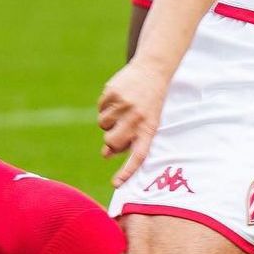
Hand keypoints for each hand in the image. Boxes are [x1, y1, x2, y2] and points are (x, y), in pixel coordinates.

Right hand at [98, 60, 168, 184]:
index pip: (138, 155)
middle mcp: (137, 118)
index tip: (116, 184)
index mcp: (149, 128)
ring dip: (108, 120)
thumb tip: (106, 154)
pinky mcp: (112, 92)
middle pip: (111, 142)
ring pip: (102, 124)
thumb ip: (129, 139)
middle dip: (110, 140)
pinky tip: (118, 97)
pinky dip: (105, 106)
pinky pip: (100, 108)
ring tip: (123, 109)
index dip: (126, 171)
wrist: (153, 69)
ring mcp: (124, 104)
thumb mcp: (147, 121)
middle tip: (117, 130)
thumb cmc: (150, 102)